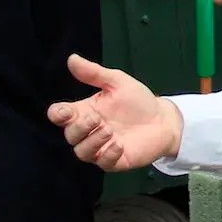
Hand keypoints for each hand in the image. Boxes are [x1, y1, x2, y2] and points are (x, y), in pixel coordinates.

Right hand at [48, 55, 183, 170]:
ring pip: (82, 152)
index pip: (59, 115)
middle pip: (70, 135)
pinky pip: (103, 163)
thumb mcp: (118, 82)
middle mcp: (88, 132)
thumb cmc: (137, 101)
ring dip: (92, 142)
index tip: (66, 111)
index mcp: (84, 112)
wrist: (163, 119)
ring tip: (108, 131)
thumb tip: (72, 59)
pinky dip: (108, 155)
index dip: (57, 114)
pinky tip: (119, 145)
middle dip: (80, 128)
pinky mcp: (114, 160)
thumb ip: (94, 73)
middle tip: (97, 118)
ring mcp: (100, 148)